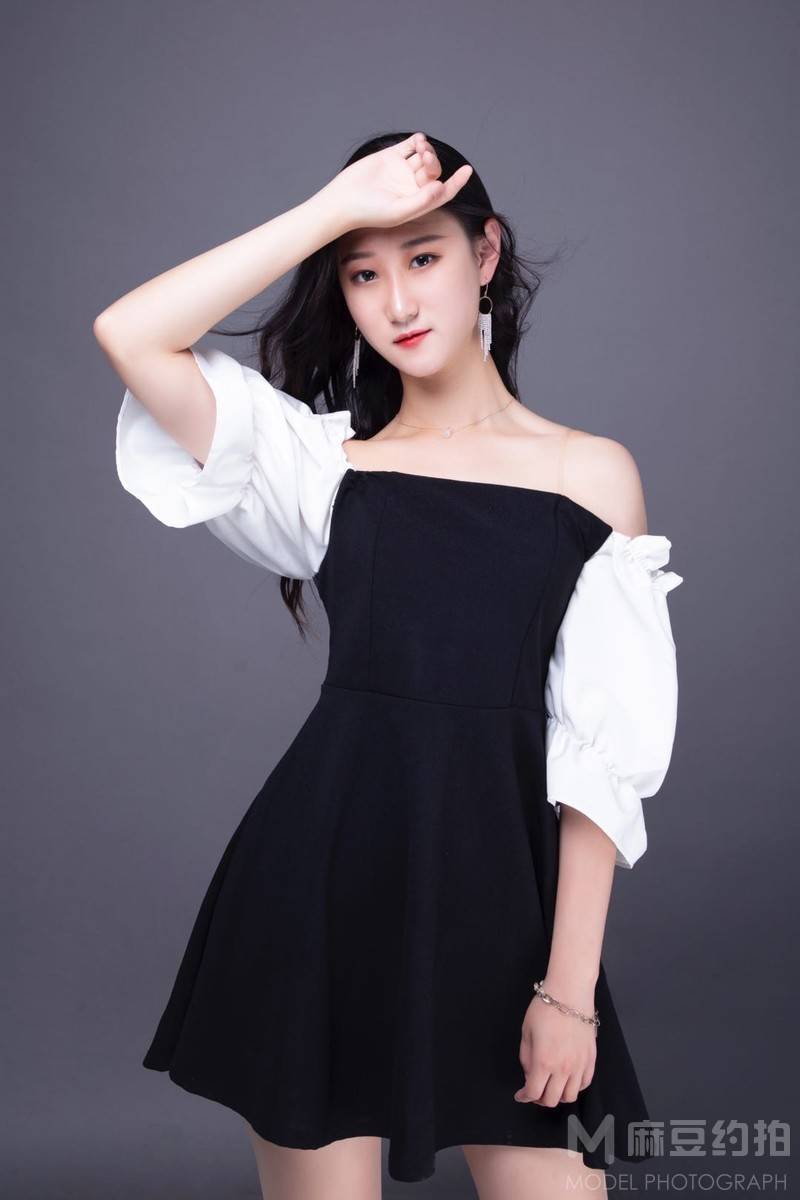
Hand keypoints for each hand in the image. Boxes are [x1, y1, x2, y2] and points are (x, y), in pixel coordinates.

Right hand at [316, 132, 473, 232]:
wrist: (343, 200)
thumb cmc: (369, 212)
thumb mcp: (398, 211)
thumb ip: (421, 201)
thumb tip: (441, 187)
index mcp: (418, 202)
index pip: (443, 191)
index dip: (457, 182)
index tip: (467, 170)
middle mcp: (412, 186)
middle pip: (433, 170)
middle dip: (434, 162)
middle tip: (425, 159)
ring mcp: (402, 171)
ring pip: (423, 155)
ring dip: (427, 150)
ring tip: (421, 148)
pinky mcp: (391, 157)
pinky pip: (409, 145)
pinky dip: (418, 140)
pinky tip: (419, 140)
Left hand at [514, 983, 597, 1106]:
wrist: (570, 993)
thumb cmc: (544, 1009)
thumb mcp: (526, 1032)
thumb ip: (526, 1058)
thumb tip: (530, 1074)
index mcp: (543, 1062)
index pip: (534, 1092)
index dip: (524, 1097)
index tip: (520, 1095)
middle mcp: (563, 1069)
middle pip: (552, 1100)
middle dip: (539, 1099)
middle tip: (534, 1090)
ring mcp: (580, 1065)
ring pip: (570, 1096)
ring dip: (558, 1095)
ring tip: (551, 1085)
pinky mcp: (591, 1059)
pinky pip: (584, 1084)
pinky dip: (574, 1087)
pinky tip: (567, 1079)